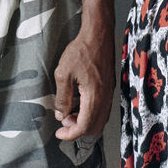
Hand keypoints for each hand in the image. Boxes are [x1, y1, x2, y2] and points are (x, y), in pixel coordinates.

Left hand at [52, 18, 113, 140]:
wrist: (99, 34)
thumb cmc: (81, 51)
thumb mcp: (64, 74)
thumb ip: (63, 98)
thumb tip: (61, 115)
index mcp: (94, 97)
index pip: (84, 126)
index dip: (70, 134)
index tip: (58, 133)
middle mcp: (105, 97)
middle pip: (95, 127)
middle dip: (78, 129)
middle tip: (64, 121)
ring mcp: (109, 92)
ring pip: (100, 118)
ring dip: (85, 121)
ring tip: (70, 112)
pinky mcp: (109, 86)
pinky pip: (102, 108)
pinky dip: (91, 112)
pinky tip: (79, 102)